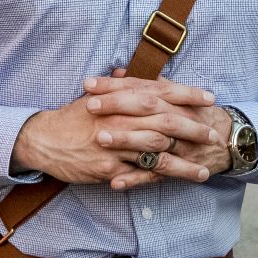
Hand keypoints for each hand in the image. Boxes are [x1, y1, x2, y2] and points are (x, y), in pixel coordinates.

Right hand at [10, 78, 219, 188]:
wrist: (44, 139)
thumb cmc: (72, 117)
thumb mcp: (95, 95)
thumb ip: (118, 87)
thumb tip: (132, 74)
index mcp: (121, 99)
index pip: (161, 93)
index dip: (188, 95)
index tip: (210, 98)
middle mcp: (121, 120)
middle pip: (166, 122)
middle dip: (193, 129)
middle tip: (214, 135)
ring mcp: (116, 145)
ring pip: (158, 152)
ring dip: (185, 162)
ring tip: (205, 169)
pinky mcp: (110, 168)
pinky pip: (139, 174)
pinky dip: (161, 178)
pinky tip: (177, 183)